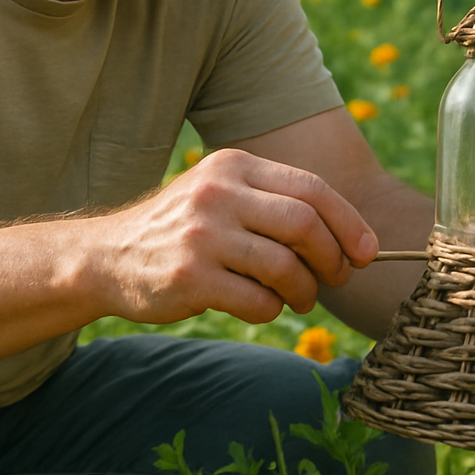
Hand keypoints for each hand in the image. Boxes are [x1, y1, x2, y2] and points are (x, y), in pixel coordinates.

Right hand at [83, 148, 378, 325]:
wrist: (107, 256)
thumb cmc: (184, 229)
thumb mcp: (223, 194)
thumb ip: (276, 203)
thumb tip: (352, 240)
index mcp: (234, 165)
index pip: (312, 188)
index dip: (349, 222)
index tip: (367, 251)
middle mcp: (218, 193)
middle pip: (305, 225)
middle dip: (334, 259)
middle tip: (337, 279)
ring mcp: (202, 235)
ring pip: (285, 266)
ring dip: (306, 291)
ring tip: (301, 298)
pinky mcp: (189, 278)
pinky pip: (258, 300)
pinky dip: (271, 309)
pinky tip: (260, 305)